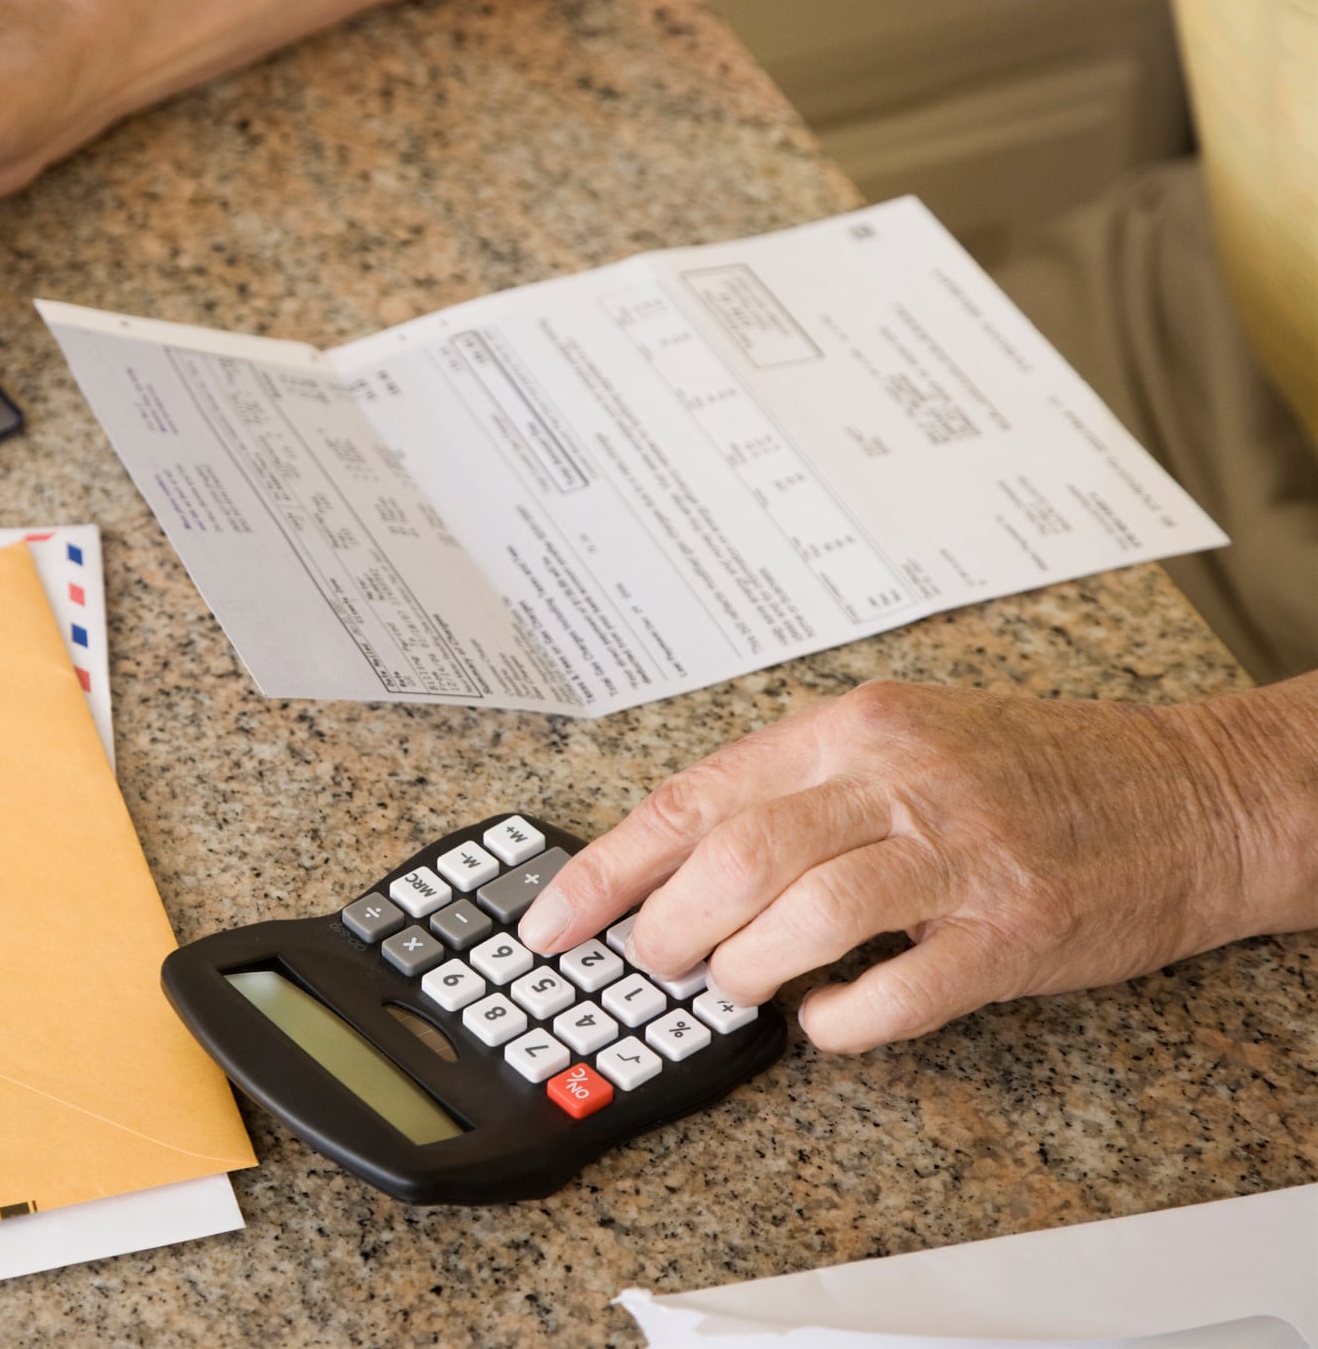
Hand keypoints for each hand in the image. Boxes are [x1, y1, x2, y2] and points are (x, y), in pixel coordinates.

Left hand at [516, 681, 1302, 1052]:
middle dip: (665, 927)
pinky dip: (838, 1020)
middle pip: (732, 856)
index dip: (605, 868)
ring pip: (800, 914)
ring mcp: (958, 853)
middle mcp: (898, 776)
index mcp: (856, 724)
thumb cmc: (1038, 771)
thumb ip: (799, 786)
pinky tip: (825, 1020)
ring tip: (735, 986)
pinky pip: (895, 990)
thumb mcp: (907, 737)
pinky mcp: (1012, 931)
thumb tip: (680, 856)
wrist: (1196, 794)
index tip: (547, 921)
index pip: (695, 795)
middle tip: (654, 963)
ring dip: (742, 969)